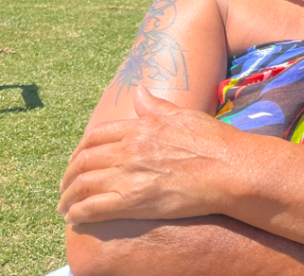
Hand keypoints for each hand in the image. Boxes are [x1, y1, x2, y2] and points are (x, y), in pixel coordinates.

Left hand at [59, 88, 236, 224]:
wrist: (231, 169)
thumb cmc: (214, 142)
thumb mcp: (184, 116)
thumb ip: (157, 106)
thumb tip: (139, 92)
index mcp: (141, 127)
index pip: (96, 136)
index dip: (81, 150)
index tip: (78, 161)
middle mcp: (130, 148)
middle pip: (84, 161)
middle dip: (68, 175)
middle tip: (67, 186)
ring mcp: (129, 175)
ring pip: (83, 185)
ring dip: (68, 197)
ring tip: (66, 206)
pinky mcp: (133, 201)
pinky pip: (92, 208)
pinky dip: (78, 214)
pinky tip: (76, 218)